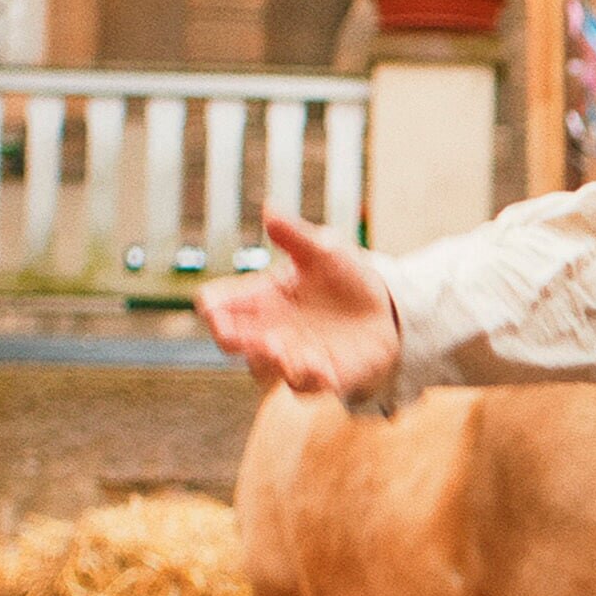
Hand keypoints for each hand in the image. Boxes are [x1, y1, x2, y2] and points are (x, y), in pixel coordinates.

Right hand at [196, 210, 400, 394]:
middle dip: (230, 338)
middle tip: (230, 333)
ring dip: (269, 360)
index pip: (221, 305)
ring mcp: (292, 357)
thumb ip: (295, 236)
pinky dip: (309, 378)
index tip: (211, 306)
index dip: (212, 307)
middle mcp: (267, 331)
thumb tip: (269, 209)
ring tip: (277, 348)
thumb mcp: (324, 250)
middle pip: (233, 340)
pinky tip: (318, 365)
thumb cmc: (343, 277)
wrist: (384, 309)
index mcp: (260, 299)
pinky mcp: (322, 377)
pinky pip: (307, 386)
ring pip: (266, 369)